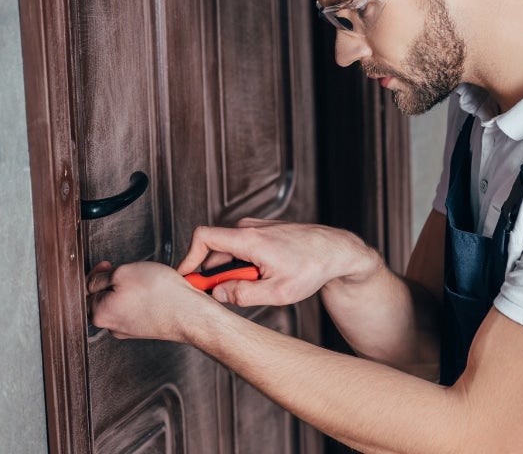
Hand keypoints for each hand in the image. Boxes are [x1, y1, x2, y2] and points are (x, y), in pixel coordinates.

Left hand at [87, 260, 218, 341]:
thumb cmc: (162, 295)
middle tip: (125, 270)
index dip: (95, 273)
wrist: (190, 313)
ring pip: (120, 304)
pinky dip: (141, 299)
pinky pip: (136, 310)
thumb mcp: (124, 272)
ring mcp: (129, 329)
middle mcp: (112, 326)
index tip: (105, 266)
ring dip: (127, 289)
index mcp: (100, 314)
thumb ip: (101, 277)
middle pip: (102, 299)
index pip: (85, 291)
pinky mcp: (145, 328)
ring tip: (143, 280)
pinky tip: (153, 291)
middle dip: (111, 281)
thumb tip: (94, 282)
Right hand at [176, 218, 381, 306]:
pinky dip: (243, 263)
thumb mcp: (277, 292)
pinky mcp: (262, 230)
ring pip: (229, 250)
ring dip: (234, 270)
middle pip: (215, 250)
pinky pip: (241, 247)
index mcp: (249, 239)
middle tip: (230, 294)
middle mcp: (249, 227)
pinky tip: (263, 275)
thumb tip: (218, 294)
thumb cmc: (313, 267)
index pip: (203, 238)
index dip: (189, 257)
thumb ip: (242, 294)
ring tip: (258, 284)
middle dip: (216, 274)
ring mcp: (256, 227)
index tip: (187, 276)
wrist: (335, 251)